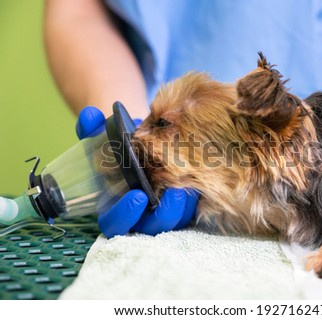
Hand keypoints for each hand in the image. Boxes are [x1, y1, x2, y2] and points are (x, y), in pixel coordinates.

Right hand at [76, 106, 198, 237]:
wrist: (146, 142)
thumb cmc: (120, 144)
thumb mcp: (103, 135)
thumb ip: (91, 128)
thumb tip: (90, 116)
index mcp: (115, 204)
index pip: (114, 224)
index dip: (123, 215)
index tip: (137, 196)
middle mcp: (139, 214)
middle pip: (150, 228)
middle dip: (162, 215)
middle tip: (172, 194)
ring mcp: (163, 212)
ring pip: (175, 222)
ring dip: (182, 208)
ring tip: (188, 185)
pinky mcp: (184, 206)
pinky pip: (192, 210)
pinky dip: (195, 199)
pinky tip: (199, 180)